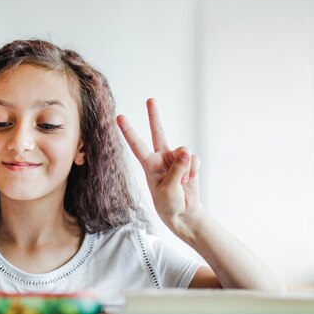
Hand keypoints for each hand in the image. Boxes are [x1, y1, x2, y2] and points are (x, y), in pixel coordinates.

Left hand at [117, 98, 202, 236]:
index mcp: (149, 164)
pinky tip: (190, 180)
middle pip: (158, 132)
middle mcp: (161, 158)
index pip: (136, 145)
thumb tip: (186, 150)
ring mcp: (176, 159)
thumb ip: (176, 169)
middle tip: (150, 99)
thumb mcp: (168, 189)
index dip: (128, 131)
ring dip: (186, 168)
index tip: (119, 117)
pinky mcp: (189, 162)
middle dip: (155, 115)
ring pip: (184, 151)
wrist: (184, 214)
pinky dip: (194, 171)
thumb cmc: (168, 204)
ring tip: (182, 183)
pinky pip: (194, 159)